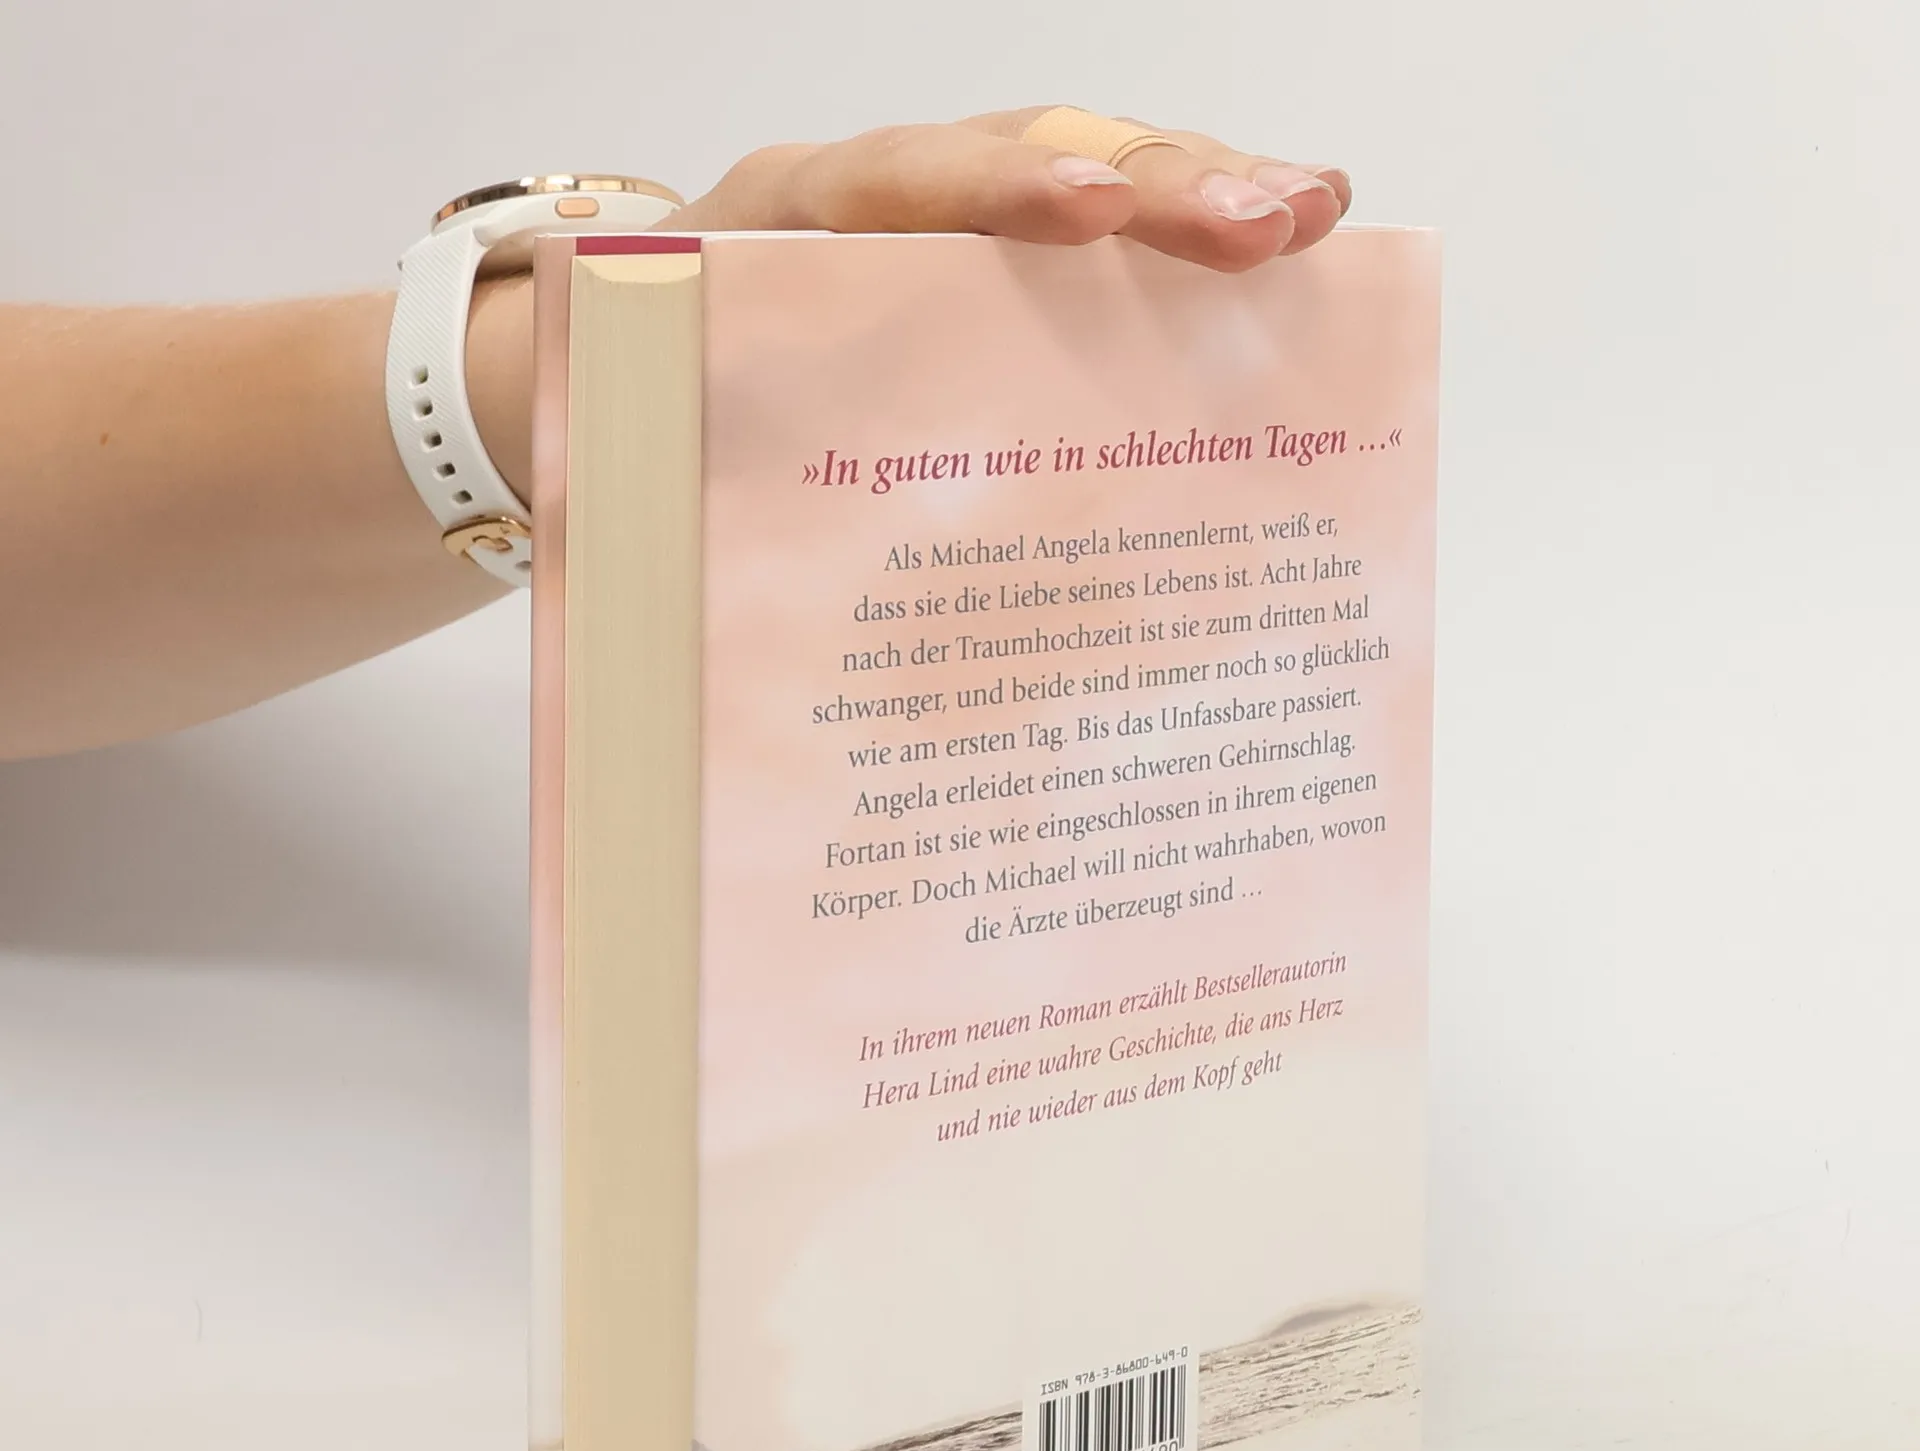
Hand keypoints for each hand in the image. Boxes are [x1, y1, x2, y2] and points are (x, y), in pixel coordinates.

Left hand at [470, 108, 1350, 498]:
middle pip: (1026, 154)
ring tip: (1311, 219)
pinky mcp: (988, 262)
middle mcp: (869, 204)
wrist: (607, 383)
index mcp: (768, 237)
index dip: (993, 191)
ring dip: (1202, 192)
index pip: (892, 183)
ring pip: (1085, 172)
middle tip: (1266, 228)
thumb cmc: (633, 430)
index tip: (1090, 213)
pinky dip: (1190, 234)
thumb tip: (717, 599)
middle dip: (1153, 182)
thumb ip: (680, 485)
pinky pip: (1098, 232)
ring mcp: (943, 222)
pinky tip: (1293, 240)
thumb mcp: (640, 459)